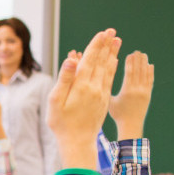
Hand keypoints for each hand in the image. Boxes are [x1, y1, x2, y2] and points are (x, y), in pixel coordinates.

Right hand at [48, 29, 119, 167]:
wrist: (78, 142)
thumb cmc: (62, 123)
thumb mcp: (56, 101)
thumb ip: (65, 79)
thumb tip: (72, 59)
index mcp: (82, 86)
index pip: (90, 60)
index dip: (96, 46)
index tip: (102, 33)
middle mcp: (95, 88)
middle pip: (102, 62)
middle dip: (106, 46)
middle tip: (113, 32)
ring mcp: (101, 94)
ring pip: (108, 69)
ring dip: (112, 54)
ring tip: (117, 41)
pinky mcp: (104, 100)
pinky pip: (110, 79)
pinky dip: (112, 68)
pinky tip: (114, 62)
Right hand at [108, 51, 153, 139]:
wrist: (131, 125)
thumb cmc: (117, 114)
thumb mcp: (109, 102)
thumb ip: (106, 90)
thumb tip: (98, 79)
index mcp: (127, 91)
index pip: (129, 73)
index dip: (130, 63)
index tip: (130, 54)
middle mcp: (137, 90)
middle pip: (138, 71)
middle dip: (138, 60)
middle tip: (137, 51)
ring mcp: (144, 92)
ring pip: (145, 74)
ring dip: (144, 63)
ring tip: (143, 54)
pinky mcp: (148, 94)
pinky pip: (150, 80)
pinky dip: (150, 72)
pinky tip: (150, 65)